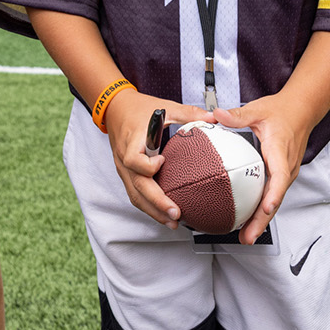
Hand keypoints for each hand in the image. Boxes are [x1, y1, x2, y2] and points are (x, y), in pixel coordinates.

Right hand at [103, 91, 213, 227]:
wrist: (115, 108)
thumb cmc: (139, 109)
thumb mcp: (164, 107)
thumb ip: (188, 113)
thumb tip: (214, 117)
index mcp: (132, 141)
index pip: (133, 160)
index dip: (147, 165)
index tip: (162, 162)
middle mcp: (124, 158)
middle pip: (137, 186)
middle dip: (156, 203)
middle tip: (176, 214)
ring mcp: (123, 168)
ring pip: (135, 195)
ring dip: (153, 211)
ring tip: (173, 223)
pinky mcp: (126, 174)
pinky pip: (135, 194)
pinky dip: (148, 207)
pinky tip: (163, 215)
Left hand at [213, 93, 311, 244]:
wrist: (301, 111)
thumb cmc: (281, 112)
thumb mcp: (258, 109)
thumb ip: (237, 115)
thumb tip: (216, 115)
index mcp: (280, 150)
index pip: (280, 176)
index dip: (274, 194)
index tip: (266, 208)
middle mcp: (286, 166)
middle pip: (276, 198)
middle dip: (263, 220)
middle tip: (247, 237)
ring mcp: (286, 172)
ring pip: (275, 200)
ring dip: (262, 220)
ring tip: (246, 236)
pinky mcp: (283, 176)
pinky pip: (273, 195)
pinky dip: (263, 210)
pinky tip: (248, 220)